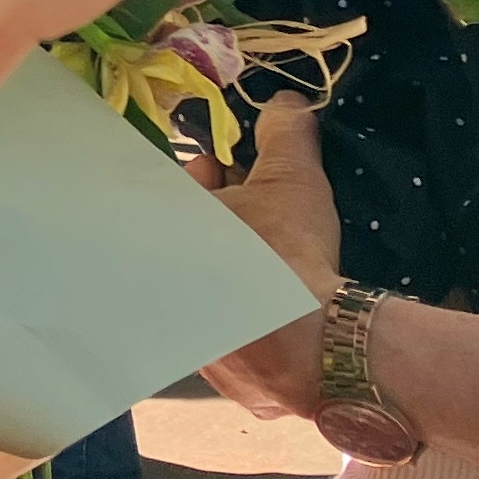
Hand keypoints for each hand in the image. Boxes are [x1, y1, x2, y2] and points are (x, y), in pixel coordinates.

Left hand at [192, 98, 338, 421]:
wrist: (317, 348)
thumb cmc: (288, 254)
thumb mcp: (292, 181)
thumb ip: (285, 135)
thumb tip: (284, 103)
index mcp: (165, 237)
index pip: (168, 198)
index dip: (202, 182)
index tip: (225, 175)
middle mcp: (161, 292)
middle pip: (183, 244)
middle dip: (216, 228)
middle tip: (253, 215)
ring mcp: (188, 339)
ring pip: (202, 293)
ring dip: (226, 276)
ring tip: (268, 264)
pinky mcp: (220, 376)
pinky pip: (228, 339)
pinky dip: (246, 323)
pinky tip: (276, 314)